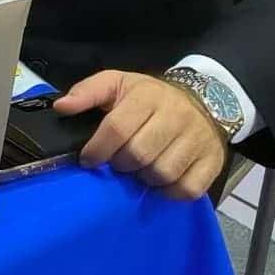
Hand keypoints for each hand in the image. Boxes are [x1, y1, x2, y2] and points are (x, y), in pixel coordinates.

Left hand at [56, 71, 229, 199]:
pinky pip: (187, 189)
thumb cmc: (150, 97)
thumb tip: (62, 107)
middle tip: (118, 162)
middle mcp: (177, 116)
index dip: (97, 149)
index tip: (89, 159)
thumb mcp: (117, 83)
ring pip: (162, 173)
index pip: (117, 128)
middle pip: (139, 154)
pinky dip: (169, 191)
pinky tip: (160, 181)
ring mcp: (198, 140)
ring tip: (139, 169)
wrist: (202, 101)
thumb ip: (87, 92)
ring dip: (144, 178)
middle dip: (120, 164)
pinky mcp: (213, 162)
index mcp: (148, 96)